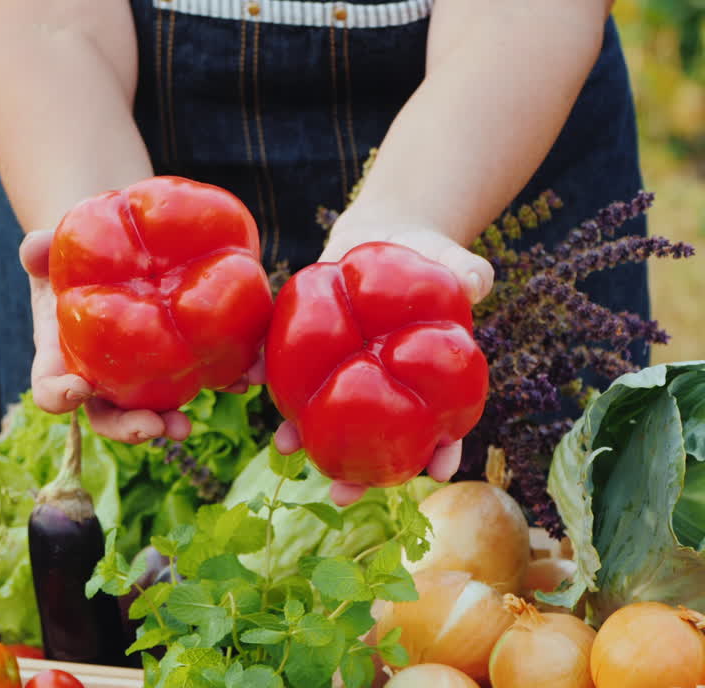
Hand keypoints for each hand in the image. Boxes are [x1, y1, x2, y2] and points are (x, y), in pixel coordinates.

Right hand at [20, 230, 203, 442]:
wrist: (110, 255)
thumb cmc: (71, 257)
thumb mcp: (51, 250)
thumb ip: (40, 248)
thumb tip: (34, 246)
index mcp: (61, 359)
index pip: (52, 390)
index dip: (60, 397)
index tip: (77, 390)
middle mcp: (99, 379)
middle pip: (108, 416)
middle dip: (130, 427)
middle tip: (153, 426)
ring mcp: (138, 377)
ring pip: (152, 410)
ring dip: (170, 421)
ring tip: (188, 425)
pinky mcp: (176, 362)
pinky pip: (198, 377)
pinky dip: (222, 380)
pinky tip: (243, 377)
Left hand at [273, 220, 493, 505]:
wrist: (385, 237)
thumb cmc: (432, 257)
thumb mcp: (455, 262)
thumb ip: (469, 274)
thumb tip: (477, 281)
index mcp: (426, 377)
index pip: (442, 425)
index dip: (440, 451)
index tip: (436, 475)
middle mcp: (382, 383)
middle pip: (375, 437)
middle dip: (358, 470)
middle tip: (341, 495)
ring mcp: (346, 367)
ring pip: (325, 411)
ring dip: (304, 433)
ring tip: (284, 448)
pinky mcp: (313, 345)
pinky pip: (290, 364)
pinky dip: (271, 373)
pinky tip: (255, 380)